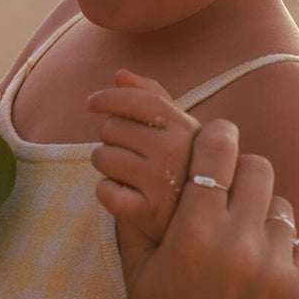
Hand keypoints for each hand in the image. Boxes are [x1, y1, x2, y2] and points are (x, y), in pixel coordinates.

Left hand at [88, 69, 199, 249]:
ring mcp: (162, 181)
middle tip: (128, 154)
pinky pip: (104, 191)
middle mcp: (176, 150)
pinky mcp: (148, 212)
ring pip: (102, 157)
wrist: (207, 225)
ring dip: (105, 165)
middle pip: (112, 127)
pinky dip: (107, 192)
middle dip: (111, 138)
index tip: (92, 103)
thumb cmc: (187, 170)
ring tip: (126, 174)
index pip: (138, 101)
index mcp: (185, 127)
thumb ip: (152, 98)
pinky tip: (123, 195)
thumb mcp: (182, 131)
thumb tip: (120, 74)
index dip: (109, 97)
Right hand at [117, 117, 298, 298]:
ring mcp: (277, 270)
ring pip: (282, 209)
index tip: (218, 137)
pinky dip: (285, 254)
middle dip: (244, 173)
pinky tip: (262, 279)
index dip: (219, 136)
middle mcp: (239, 246)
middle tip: (231, 191)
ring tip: (244, 247)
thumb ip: (134, 217)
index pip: (218, 152)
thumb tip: (122, 170)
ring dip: (264, 218)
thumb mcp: (137, 276)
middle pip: (259, 169)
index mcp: (192, 234)